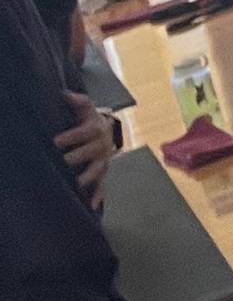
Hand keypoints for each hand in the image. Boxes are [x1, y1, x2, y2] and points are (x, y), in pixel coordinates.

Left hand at [56, 97, 111, 212]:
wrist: (108, 131)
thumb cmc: (90, 119)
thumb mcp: (86, 107)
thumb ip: (78, 101)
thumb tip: (64, 94)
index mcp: (97, 128)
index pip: (85, 132)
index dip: (71, 136)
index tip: (56, 141)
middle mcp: (102, 145)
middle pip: (91, 151)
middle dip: (77, 157)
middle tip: (63, 162)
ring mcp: (104, 160)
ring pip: (98, 169)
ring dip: (88, 176)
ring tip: (76, 184)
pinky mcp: (104, 172)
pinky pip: (103, 185)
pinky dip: (98, 195)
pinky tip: (92, 206)